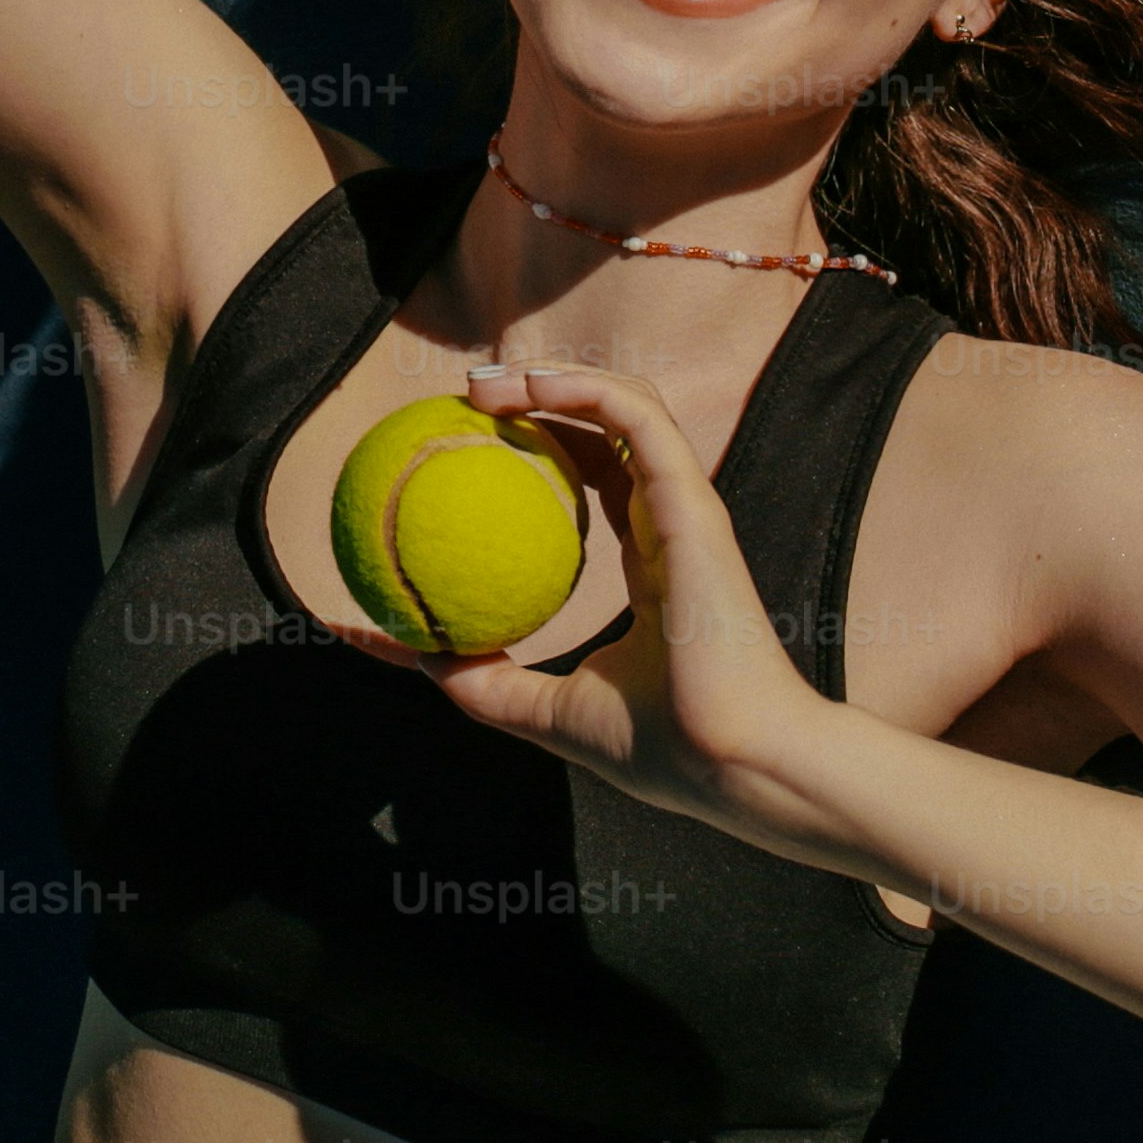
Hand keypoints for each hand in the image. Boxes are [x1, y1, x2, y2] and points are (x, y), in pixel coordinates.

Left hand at [422, 358, 870, 870]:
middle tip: (465, 398)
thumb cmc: (658, 747)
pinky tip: (526, 387)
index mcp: (648, 561)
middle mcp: (668, 523)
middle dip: (539, 396)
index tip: (469, 441)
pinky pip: (637, 419)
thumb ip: (483, 682)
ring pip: (627, 404)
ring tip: (483, 384)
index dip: (539, 447)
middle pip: (606, 428)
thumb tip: (413, 656)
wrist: (730, 763)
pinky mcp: (693, 500)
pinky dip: (585, 390)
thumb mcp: (546, 711)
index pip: (595, 479)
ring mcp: (684, 506)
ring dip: (555, 378)